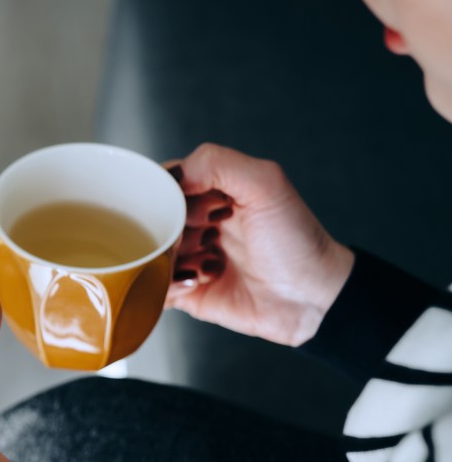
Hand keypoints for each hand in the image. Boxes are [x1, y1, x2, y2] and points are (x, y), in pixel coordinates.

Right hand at [165, 143, 353, 346]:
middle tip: (200, 235)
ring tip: (206, 263)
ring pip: (148, 253)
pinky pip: (153, 286)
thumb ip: (216, 163)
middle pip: (151, 218)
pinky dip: (169, 284)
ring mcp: (189, 258)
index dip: (164, 191)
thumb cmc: (296, 241)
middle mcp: (197, 223)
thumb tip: (171, 176)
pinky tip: (200, 281)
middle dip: (167, 228)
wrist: (311, 298)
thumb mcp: (265, 184)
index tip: (181, 202)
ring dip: (171, 257)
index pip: (164, 182)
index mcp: (212, 192)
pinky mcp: (185, 292)